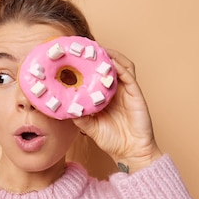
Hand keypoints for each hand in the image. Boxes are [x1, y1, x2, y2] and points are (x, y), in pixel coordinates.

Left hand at [73, 49, 161, 172]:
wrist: (130, 152)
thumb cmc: (112, 141)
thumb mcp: (89, 127)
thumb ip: (79, 116)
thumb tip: (63, 108)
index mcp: (106, 96)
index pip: (98, 75)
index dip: (89, 65)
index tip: (76, 57)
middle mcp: (117, 90)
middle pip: (110, 66)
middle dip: (99, 55)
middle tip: (85, 46)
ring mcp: (127, 91)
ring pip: (121, 65)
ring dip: (111, 55)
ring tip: (98, 48)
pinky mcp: (136, 94)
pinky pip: (129, 75)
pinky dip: (120, 66)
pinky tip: (110, 61)